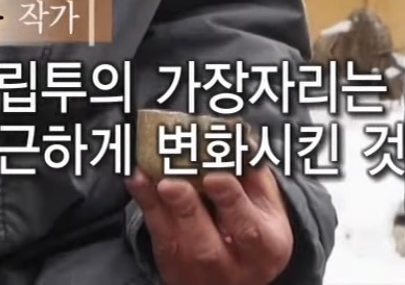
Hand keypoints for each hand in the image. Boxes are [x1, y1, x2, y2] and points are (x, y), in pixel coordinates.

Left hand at [138, 165, 292, 284]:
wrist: (242, 270)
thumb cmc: (255, 222)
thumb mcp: (266, 200)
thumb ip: (251, 169)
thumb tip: (233, 133)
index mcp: (267, 248)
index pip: (248, 229)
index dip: (230, 202)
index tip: (213, 177)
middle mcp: (234, 270)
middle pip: (206, 247)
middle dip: (186, 211)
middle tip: (169, 183)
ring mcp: (202, 277)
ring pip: (176, 246)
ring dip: (156, 208)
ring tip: (142, 176)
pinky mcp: (176, 273)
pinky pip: (158, 242)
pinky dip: (146, 209)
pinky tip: (137, 182)